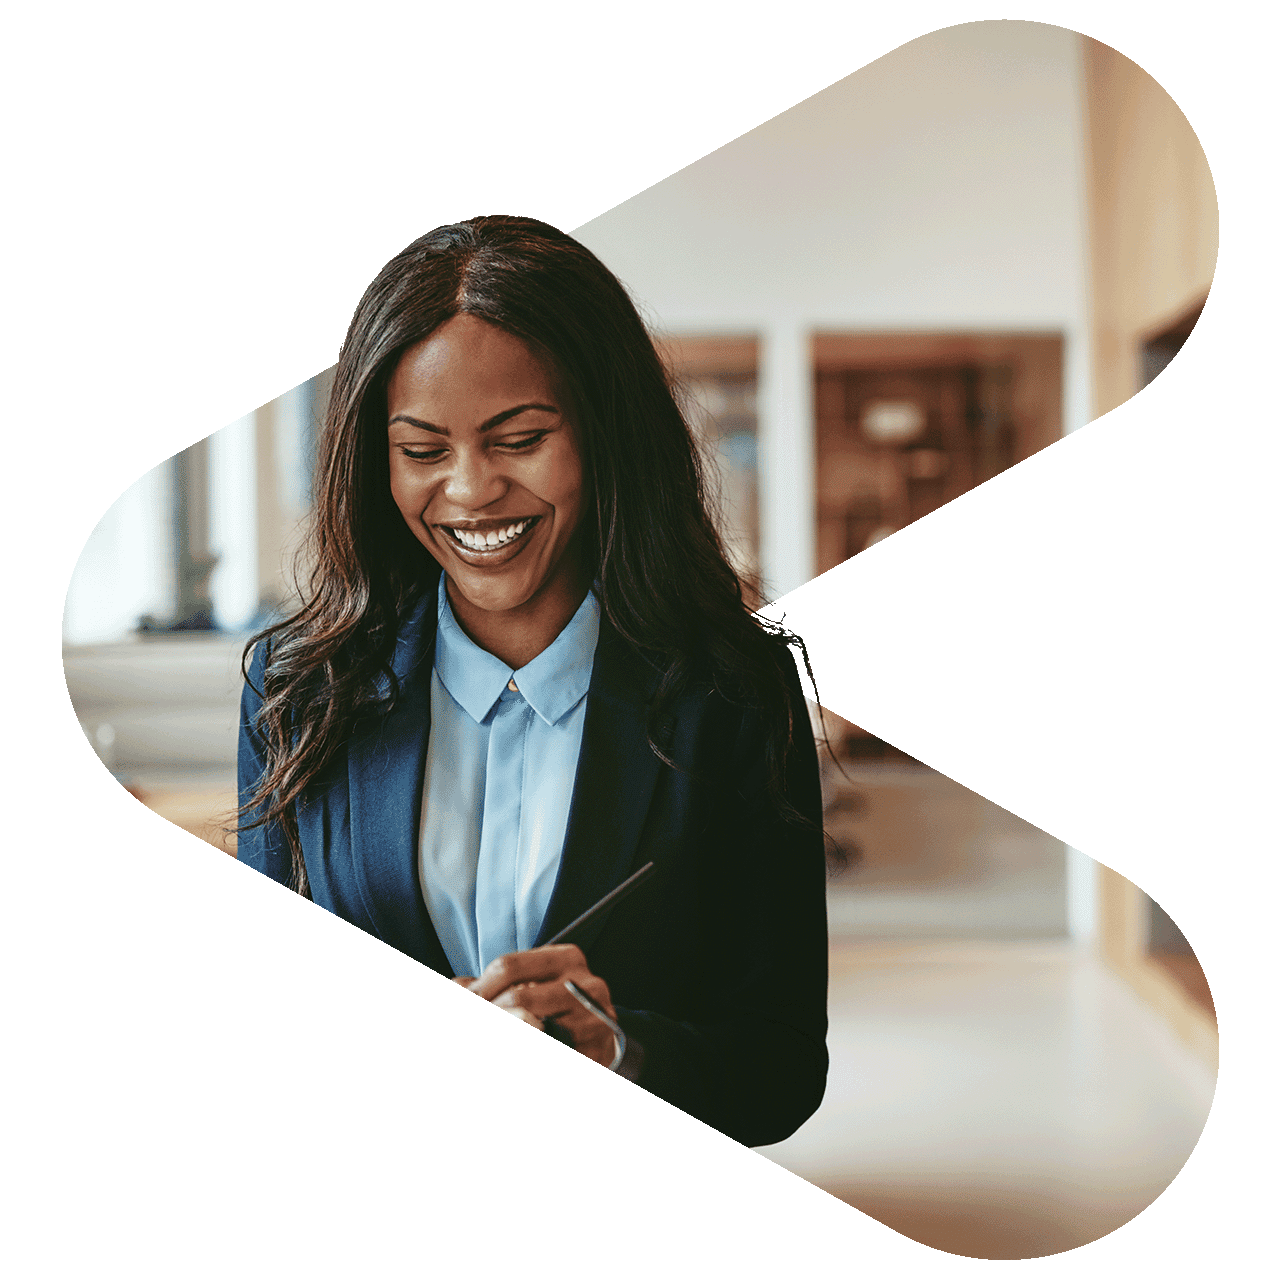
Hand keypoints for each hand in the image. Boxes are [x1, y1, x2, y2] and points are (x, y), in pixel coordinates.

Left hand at [457, 945, 619, 1066]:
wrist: (604, 1037)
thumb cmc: (559, 1007)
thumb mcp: (532, 983)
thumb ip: (494, 985)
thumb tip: (455, 988)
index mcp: (566, 958)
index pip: (508, 967)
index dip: (478, 990)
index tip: (461, 1003)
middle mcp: (585, 983)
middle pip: (517, 999)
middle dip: (487, 1014)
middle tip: (471, 1024)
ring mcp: (593, 1018)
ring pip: (530, 1029)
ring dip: (503, 1031)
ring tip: (495, 1030)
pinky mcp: (596, 1051)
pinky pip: (550, 1050)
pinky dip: (525, 1049)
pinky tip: (519, 1047)